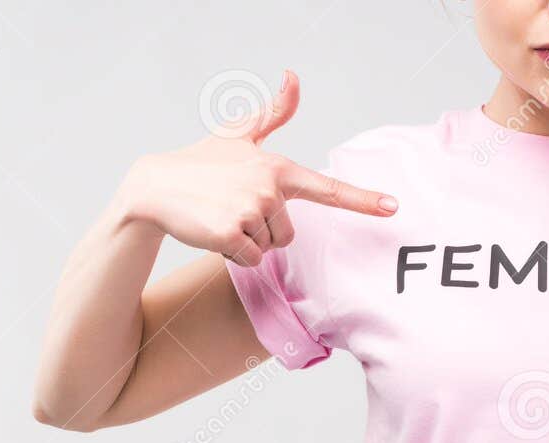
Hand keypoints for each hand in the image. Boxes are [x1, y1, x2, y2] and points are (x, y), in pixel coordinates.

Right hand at [114, 70, 396, 266]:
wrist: (155, 187)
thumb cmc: (201, 163)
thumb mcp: (238, 134)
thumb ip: (274, 113)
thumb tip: (293, 75)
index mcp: (277, 167)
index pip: (326, 188)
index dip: (362, 200)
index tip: (393, 208)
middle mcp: (269, 188)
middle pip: (288, 234)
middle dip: (263, 230)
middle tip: (233, 208)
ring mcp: (250, 210)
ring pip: (268, 249)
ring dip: (247, 242)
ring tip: (222, 217)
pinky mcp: (231, 233)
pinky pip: (249, 260)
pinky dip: (232, 254)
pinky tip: (214, 232)